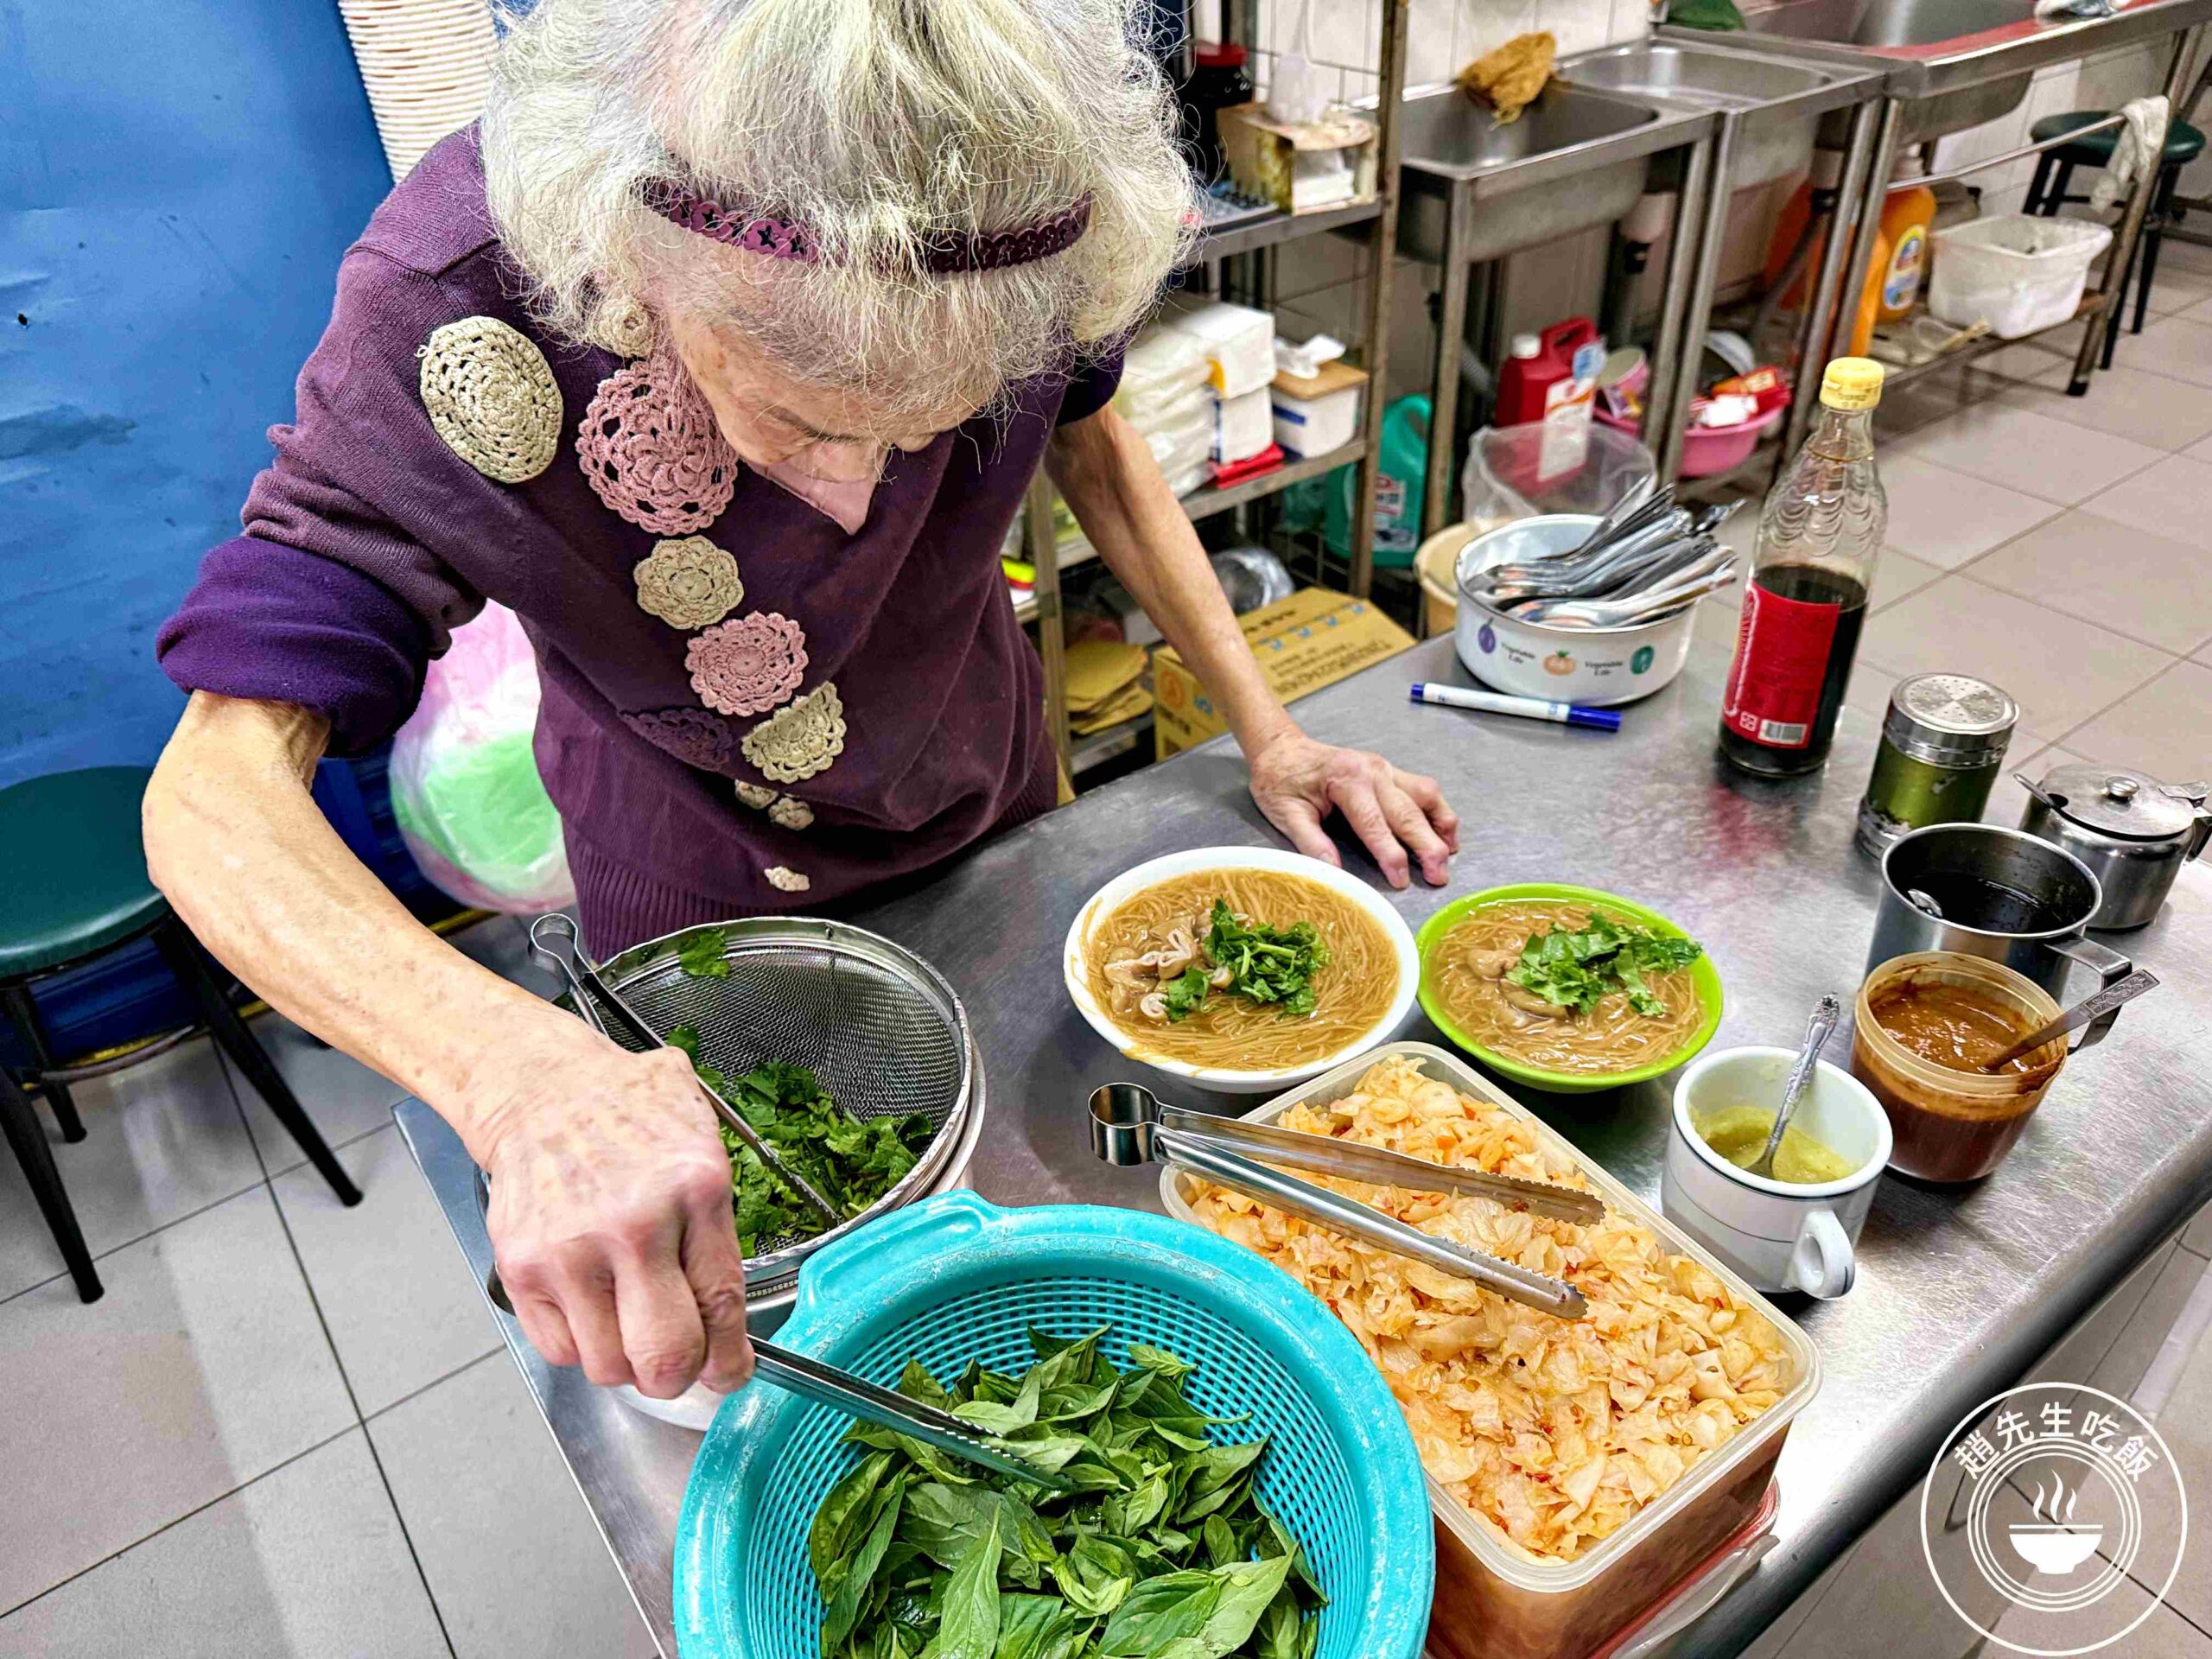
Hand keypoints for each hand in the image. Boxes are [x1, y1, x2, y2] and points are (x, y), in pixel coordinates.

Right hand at [474, 1036, 752, 1398]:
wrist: (543, 1088)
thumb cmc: (629, 1113)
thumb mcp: (702, 1139)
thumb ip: (722, 1224)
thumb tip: (732, 1322)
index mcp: (696, 1188)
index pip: (721, 1303)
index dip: (728, 1358)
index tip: (728, 1372)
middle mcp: (635, 1223)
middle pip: (665, 1355)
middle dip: (677, 1376)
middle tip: (675, 1364)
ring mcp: (572, 1249)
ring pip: (609, 1366)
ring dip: (624, 1361)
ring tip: (627, 1323)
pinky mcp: (522, 1267)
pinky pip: (560, 1351)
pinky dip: (579, 1344)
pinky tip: (589, 1305)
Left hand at [1246, 729, 1458, 888]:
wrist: (1282, 748)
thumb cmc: (1280, 781)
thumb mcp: (1285, 813)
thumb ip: (1310, 842)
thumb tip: (1335, 871)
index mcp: (1347, 780)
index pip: (1374, 824)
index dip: (1390, 855)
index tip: (1401, 881)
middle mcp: (1373, 771)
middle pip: (1408, 812)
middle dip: (1426, 847)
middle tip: (1439, 877)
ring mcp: (1386, 769)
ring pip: (1426, 796)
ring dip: (1441, 826)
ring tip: (1448, 856)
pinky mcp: (1391, 772)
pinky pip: (1423, 790)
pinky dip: (1439, 811)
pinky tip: (1446, 834)